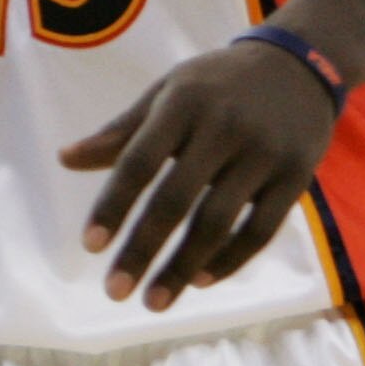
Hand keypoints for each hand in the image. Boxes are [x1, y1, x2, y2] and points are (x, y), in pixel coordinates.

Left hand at [62, 40, 339, 309]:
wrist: (300, 64)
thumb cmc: (217, 83)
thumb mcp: (167, 92)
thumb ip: (121, 131)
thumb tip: (64, 159)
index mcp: (183, 104)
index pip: (138, 161)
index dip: (113, 205)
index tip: (90, 247)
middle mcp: (224, 128)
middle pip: (177, 199)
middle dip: (143, 249)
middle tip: (115, 291)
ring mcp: (264, 154)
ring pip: (219, 222)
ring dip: (184, 267)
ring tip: (155, 301)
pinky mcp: (297, 176)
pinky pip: (262, 228)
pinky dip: (231, 258)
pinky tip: (202, 280)